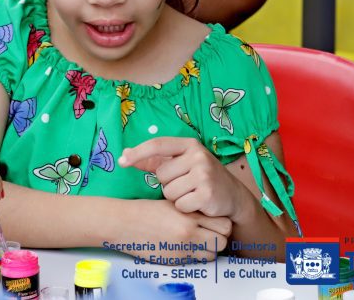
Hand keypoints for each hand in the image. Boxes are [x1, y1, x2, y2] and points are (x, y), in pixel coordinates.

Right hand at [117, 199, 231, 262]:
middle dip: (218, 238)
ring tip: (197, 241)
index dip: (221, 223)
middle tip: (209, 233)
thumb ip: (192, 211)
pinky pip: (195, 261)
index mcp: (189, 215)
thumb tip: (210, 217)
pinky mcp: (174, 261)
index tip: (214, 221)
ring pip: (212, 255)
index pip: (224, 224)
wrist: (123, 223)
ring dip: (208, 249)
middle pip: (222, 241)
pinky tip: (183, 246)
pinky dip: (194, 256)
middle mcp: (188, 233)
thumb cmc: (144, 211)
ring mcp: (182, 249)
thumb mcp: (172, 203)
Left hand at [119, 137, 251, 223]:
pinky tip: (197, 203)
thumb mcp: (181, 163)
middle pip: (161, 175)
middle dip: (167, 183)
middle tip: (184, 184)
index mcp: (189, 145)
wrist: (233, 195)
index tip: (121, 161)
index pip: (158, 145)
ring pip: (168, 191)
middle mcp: (197, 156)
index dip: (138, 153)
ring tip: (191, 193)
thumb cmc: (200, 177)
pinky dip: (184, 208)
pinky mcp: (207, 194)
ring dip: (176, 197)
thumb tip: (124, 154)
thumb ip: (154, 160)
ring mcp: (204, 174)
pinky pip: (180, 205)